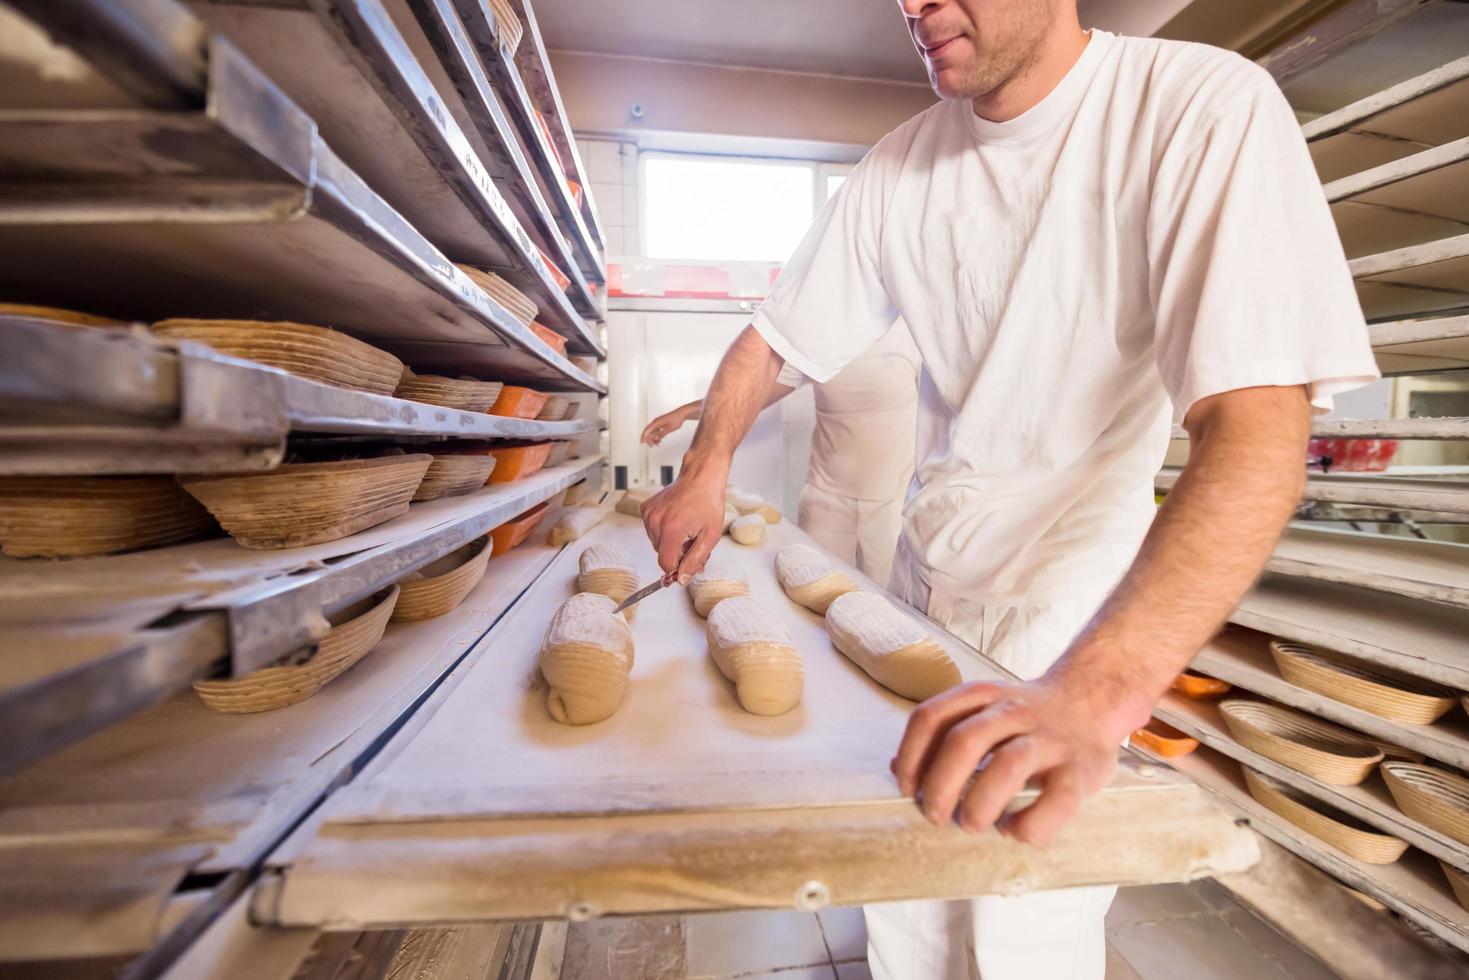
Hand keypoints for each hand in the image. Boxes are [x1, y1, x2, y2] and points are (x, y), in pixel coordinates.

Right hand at [640, 462, 727, 582]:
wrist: (700, 477)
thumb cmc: (708, 502)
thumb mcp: (710, 536)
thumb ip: (695, 560)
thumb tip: (682, 579)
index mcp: (672, 529)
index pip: (665, 563)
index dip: (676, 569)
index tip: (686, 567)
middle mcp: (655, 521)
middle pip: (661, 554)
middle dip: (677, 553)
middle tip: (693, 541)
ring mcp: (649, 514)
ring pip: (656, 543)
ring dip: (670, 542)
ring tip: (686, 528)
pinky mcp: (645, 508)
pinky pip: (652, 530)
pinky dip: (663, 530)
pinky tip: (676, 519)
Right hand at [641, 404, 698, 445]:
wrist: (681, 414)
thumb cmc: (676, 419)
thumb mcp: (669, 429)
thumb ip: (661, 434)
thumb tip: (655, 438)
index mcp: (656, 422)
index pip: (647, 430)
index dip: (643, 437)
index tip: (642, 442)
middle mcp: (656, 422)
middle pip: (648, 431)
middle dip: (649, 439)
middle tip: (651, 446)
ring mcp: (658, 422)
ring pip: (652, 431)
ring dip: (653, 438)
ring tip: (657, 444)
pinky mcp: (661, 423)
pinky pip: (656, 430)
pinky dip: (656, 435)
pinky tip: (659, 439)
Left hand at [891, 669, 1141, 843]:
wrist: (1091, 700)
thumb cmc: (1027, 719)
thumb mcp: (982, 712)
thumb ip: (943, 734)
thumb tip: (900, 769)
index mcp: (984, 694)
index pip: (931, 717)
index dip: (912, 757)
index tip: (908, 789)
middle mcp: (1015, 710)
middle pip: (964, 742)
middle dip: (940, 786)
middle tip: (935, 815)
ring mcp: (1050, 739)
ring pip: (1008, 766)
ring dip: (979, 804)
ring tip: (971, 823)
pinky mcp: (1081, 770)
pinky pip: (1054, 802)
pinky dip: (1026, 824)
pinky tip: (1012, 829)